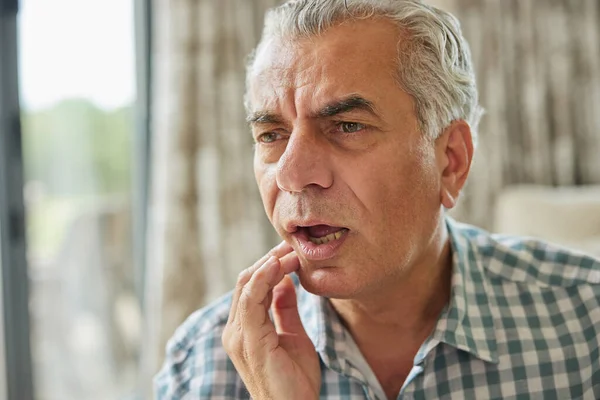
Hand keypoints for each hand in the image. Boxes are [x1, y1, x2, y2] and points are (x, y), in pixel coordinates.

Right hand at [222, 241, 320, 399]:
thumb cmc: (294, 380)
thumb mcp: (293, 335)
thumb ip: (285, 309)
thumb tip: (285, 281)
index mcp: (244, 328)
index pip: (251, 287)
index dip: (269, 265)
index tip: (290, 251)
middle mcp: (236, 330)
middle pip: (246, 282)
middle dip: (269, 260)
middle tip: (291, 245)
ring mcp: (239, 335)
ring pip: (247, 286)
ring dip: (269, 265)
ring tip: (289, 251)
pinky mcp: (249, 341)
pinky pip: (251, 302)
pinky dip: (263, 279)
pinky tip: (277, 265)